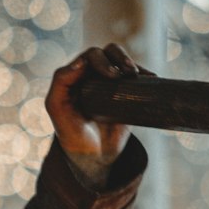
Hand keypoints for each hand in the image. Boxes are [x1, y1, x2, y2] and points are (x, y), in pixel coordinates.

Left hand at [46, 43, 145, 177]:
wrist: (93, 155)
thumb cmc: (71, 132)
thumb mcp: (57, 107)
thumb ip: (61, 82)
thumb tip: (81, 61)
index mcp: (75, 75)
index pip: (89, 57)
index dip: (101, 60)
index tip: (111, 76)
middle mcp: (93, 75)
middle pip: (108, 52)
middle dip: (119, 58)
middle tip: (126, 73)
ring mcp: (110, 83)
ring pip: (122, 60)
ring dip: (129, 61)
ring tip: (135, 74)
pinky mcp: (126, 93)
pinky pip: (136, 77)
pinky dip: (144, 73)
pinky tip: (151, 77)